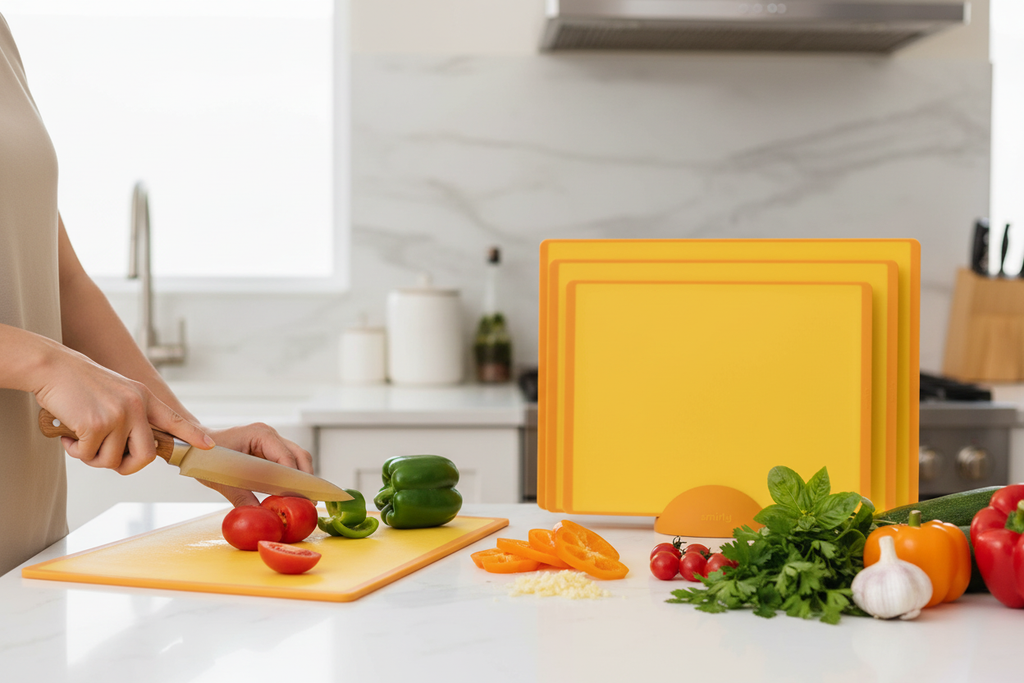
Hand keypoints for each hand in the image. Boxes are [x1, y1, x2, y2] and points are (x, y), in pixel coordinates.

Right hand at [33, 345, 213, 474]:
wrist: (52, 367)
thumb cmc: (79, 383)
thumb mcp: (117, 392)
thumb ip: (131, 414)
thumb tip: (134, 446)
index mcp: (143, 397)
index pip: (174, 420)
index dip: (192, 435)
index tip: (208, 446)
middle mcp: (136, 406)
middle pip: (144, 457)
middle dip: (125, 466)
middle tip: (105, 459)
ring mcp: (118, 415)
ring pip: (111, 460)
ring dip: (91, 457)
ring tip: (79, 438)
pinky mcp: (96, 424)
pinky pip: (88, 455)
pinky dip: (74, 451)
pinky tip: (67, 434)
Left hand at [198, 423, 313, 506]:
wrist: (193, 446)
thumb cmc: (205, 457)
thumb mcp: (222, 480)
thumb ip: (241, 497)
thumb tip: (259, 515)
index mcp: (260, 434)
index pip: (287, 457)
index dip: (296, 478)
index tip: (301, 497)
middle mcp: (270, 435)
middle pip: (300, 455)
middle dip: (306, 478)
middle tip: (308, 500)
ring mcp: (271, 441)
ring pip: (298, 457)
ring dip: (301, 477)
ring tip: (303, 499)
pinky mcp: (269, 450)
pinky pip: (288, 462)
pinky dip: (292, 476)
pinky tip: (290, 492)